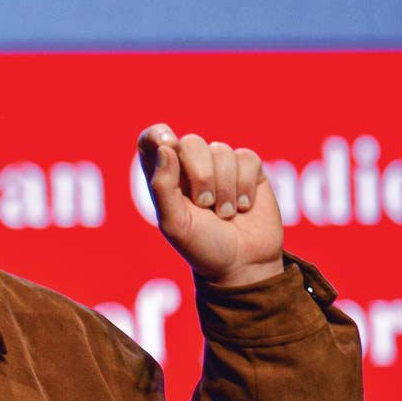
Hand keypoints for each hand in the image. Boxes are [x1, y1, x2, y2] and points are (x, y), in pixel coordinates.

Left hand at [137, 123, 283, 287]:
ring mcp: (220, 167)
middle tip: (204, 204)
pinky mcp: (249, 170)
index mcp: (164, 179)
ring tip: (225, 214)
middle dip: (200, 174)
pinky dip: (245, 185)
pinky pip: (247, 158)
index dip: (158, 135)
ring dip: (224, 188)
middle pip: (191, 142)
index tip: (169, 144)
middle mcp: (191, 168)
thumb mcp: (174, 224)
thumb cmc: (202, 247)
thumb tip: (167, 147)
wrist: (242, 265)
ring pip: (221, 151)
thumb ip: (163, 187)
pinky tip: (244, 206)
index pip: (152, 140)